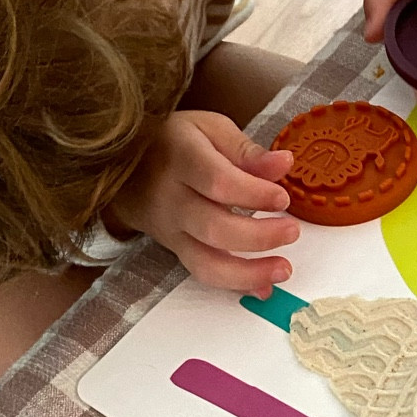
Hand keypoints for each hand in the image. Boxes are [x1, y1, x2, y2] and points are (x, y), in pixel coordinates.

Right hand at [108, 110, 296, 295]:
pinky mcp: (174, 249)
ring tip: (283, 269)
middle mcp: (171, 199)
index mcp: (181, 159)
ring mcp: (170, 230)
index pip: (217, 182)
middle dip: (258, 236)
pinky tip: (263, 286)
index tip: (283, 198)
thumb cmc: (174, 143)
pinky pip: (203, 272)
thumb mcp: (209, 129)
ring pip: (205, 262)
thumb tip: (284, 164)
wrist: (124, 165)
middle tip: (292, 231)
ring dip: (248, 273)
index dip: (253, 194)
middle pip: (213, 227)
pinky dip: (236, 284)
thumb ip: (247, 150)